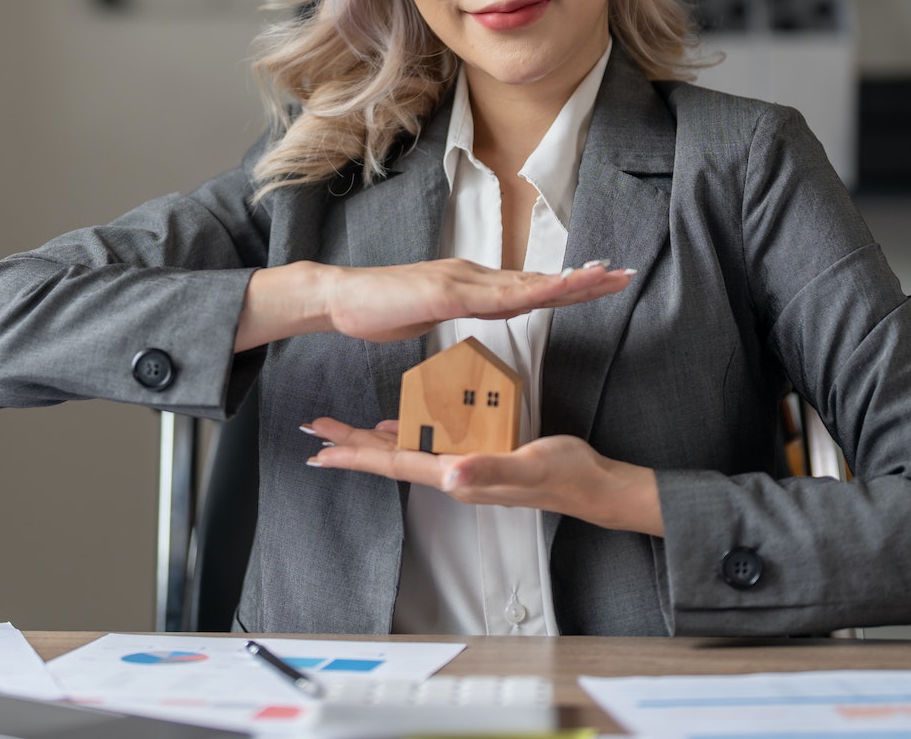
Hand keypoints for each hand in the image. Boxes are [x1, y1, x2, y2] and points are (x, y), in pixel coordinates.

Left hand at [300, 417, 664, 536]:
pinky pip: (431, 444)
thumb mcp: (529, 465)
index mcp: (456, 475)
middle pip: (390, 458)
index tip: (320, 449)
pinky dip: (408, 434)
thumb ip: (490, 471)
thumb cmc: (564, 476)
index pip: (394, 464)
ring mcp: (465, 466)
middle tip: (316, 428)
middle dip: (351, 445)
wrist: (594, 486)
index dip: (355, 455)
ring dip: (373, 442)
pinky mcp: (479, 454)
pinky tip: (400, 425)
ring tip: (344, 431)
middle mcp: (454, 473)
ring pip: (406, 451)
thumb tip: (450, 475)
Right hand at [322, 259, 633, 342]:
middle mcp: (473, 276)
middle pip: (538, 281)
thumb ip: (466, 311)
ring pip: (524, 284)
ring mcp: (459, 282)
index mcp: (474, 285)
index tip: (604, 282)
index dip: (569, 286)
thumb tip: (495, 314)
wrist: (339, 298)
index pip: (531, 287)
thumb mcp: (434, 314)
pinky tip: (550, 291)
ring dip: (566, 282)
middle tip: (624, 273)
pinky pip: (493, 296)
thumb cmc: (381, 309)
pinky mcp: (443, 293)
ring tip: (602, 278)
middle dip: (584, 279)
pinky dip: (526, 292)